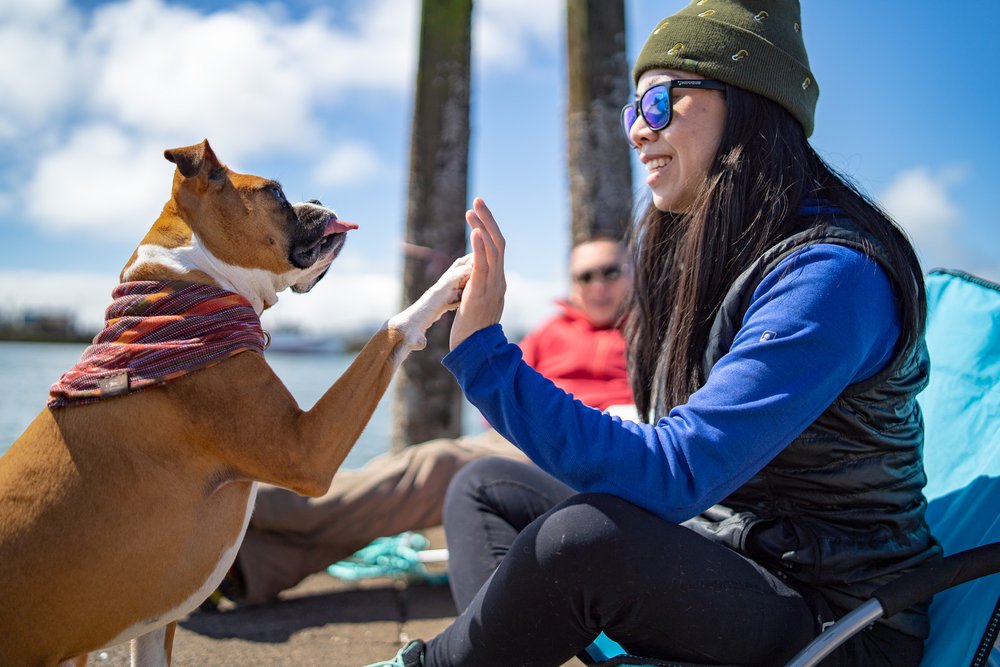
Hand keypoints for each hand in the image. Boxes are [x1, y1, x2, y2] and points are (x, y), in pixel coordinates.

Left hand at [450, 197, 505, 349]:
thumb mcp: (476, 303)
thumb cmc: (472, 330)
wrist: (476, 352)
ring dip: (483, 227)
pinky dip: (480, 248)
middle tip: (477, 200)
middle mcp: (499, 281)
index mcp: (498, 282)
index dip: (488, 228)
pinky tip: (474, 232)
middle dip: (488, 219)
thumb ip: (476, 287)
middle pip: (498, 242)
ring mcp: (493, 287)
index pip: (497, 248)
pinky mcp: (481, 294)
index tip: (476, 212)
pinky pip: (483, 266)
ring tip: (473, 209)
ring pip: (493, 250)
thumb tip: (470, 275)